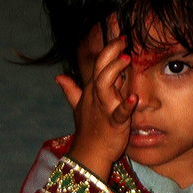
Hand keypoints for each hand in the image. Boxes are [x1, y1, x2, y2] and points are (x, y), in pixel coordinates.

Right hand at [55, 31, 135, 180]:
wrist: (89, 154)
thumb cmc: (88, 130)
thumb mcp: (78, 107)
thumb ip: (71, 91)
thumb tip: (59, 78)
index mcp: (91, 91)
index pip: (98, 65)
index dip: (108, 50)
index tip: (122, 39)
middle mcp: (96, 97)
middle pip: (100, 70)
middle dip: (110, 54)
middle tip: (124, 43)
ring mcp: (104, 109)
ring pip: (104, 85)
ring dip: (114, 72)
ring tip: (126, 59)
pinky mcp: (114, 124)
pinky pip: (119, 114)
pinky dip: (126, 106)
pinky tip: (134, 99)